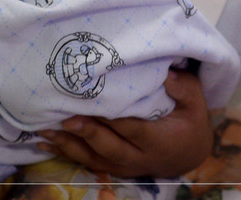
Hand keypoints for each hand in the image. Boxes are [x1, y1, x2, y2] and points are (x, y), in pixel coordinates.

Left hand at [37, 69, 212, 177]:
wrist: (188, 152)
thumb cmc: (189, 120)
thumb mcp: (196, 101)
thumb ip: (183, 88)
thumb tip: (167, 74)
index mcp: (159, 140)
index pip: (135, 129)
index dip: (115, 120)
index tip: (95, 103)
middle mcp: (139, 157)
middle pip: (111, 148)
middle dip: (89, 134)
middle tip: (68, 119)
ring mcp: (124, 165)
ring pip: (94, 159)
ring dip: (69, 145)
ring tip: (44, 131)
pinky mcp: (112, 166)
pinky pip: (87, 162)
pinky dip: (65, 152)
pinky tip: (44, 142)